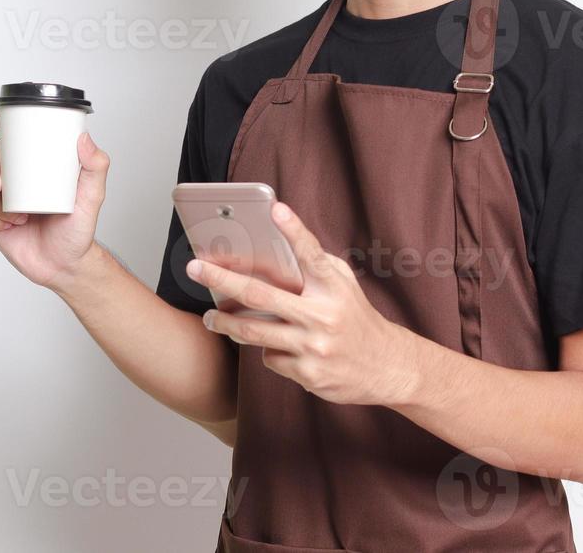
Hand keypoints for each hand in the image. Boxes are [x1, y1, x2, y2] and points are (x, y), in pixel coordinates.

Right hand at [0, 110, 110, 292]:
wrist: (64, 264)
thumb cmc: (78, 228)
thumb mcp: (93, 195)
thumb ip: (96, 165)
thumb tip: (84, 138)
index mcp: (35, 160)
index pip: (9, 131)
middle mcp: (14, 173)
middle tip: (0, 184)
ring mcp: (0, 194)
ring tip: (18, 216)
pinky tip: (8, 225)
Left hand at [186, 200, 418, 407]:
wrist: (387, 368)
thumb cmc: (357, 318)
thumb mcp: (344, 286)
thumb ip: (315, 267)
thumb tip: (277, 245)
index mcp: (334, 288)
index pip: (311, 253)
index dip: (294, 230)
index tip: (276, 209)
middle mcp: (323, 315)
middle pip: (261, 295)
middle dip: (222, 279)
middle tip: (195, 269)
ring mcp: (314, 347)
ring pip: (255, 332)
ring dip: (226, 323)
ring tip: (211, 317)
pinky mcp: (308, 374)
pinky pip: (270, 358)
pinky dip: (270, 351)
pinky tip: (282, 348)